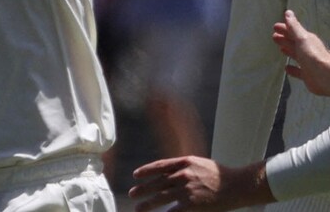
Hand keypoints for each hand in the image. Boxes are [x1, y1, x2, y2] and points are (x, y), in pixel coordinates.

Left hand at [129, 156, 270, 211]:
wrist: (237, 185)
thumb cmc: (220, 175)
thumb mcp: (200, 164)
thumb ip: (183, 167)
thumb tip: (167, 172)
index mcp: (184, 163)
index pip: (159, 166)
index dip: (146, 171)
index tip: (135, 175)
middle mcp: (182, 175)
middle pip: (156, 183)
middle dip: (142, 189)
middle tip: (132, 194)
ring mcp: (186, 190)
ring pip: (160, 198)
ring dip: (147, 204)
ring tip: (138, 208)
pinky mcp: (191, 204)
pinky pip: (172, 211)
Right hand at [273, 9, 329, 95]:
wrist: (325, 77)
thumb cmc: (313, 56)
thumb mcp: (302, 38)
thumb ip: (294, 27)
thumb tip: (288, 13)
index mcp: (307, 40)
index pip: (294, 31)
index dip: (285, 28)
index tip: (275, 26)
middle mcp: (308, 50)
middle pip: (294, 42)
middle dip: (285, 38)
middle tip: (274, 35)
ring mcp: (308, 63)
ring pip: (296, 54)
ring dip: (288, 50)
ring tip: (280, 48)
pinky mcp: (307, 75)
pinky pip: (298, 70)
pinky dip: (292, 68)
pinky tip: (286, 68)